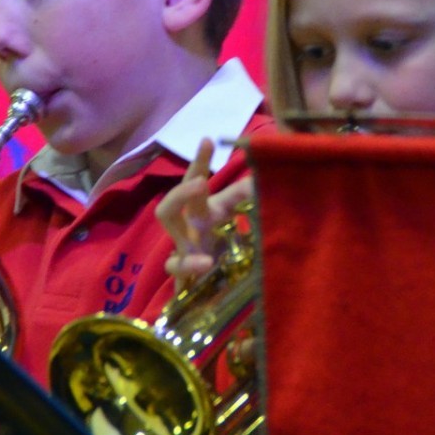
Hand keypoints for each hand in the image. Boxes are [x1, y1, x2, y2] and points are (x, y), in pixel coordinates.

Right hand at [156, 139, 253, 292]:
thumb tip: (267, 173)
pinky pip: (176, 266)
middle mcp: (189, 229)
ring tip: (197, 215)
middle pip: (170, 204)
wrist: (220, 294)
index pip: (196, 182)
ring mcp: (183, 251)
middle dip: (182, 191)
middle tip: (200, 182)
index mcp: (203, 213)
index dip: (199, 161)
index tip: (207, 140)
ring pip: (167, 228)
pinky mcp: (185, 276)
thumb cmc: (230, 252)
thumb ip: (251, 200)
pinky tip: (206, 263)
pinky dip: (189, 263)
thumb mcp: (244, 223)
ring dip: (179, 218)